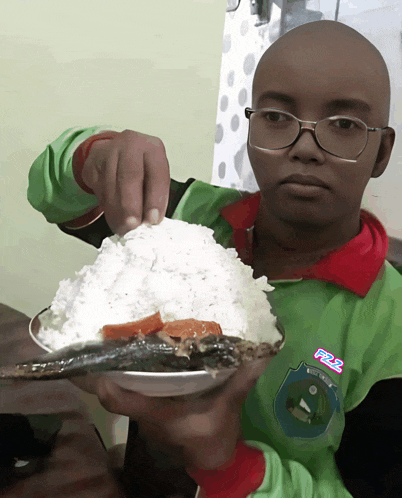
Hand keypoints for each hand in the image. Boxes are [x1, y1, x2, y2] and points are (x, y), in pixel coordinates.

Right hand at [81, 130, 170, 234]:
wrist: (115, 153)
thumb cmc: (142, 169)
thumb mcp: (154, 177)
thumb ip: (155, 196)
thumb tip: (151, 222)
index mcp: (153, 148)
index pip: (157, 173)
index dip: (155, 198)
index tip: (153, 220)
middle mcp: (131, 144)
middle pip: (130, 175)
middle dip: (132, 205)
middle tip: (133, 226)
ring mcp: (110, 150)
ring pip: (112, 184)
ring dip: (117, 211)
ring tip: (123, 228)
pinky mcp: (93, 162)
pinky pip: (99, 188)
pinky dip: (107, 208)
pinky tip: (114, 220)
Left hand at [94, 357, 272, 470]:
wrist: (214, 460)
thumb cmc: (216, 436)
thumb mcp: (229, 409)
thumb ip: (241, 382)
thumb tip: (260, 355)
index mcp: (161, 415)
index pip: (125, 404)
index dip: (110, 388)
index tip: (101, 367)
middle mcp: (148, 416)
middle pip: (121, 392)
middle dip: (117, 368)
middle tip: (118, 339)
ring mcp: (147, 416)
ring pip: (128, 392)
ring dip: (125, 372)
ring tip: (130, 342)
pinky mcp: (152, 414)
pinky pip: (137, 394)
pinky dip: (137, 378)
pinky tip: (146, 358)